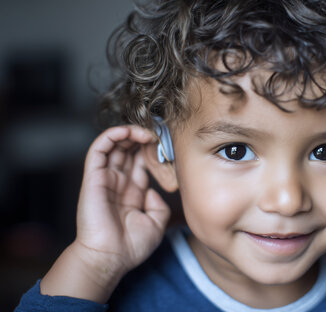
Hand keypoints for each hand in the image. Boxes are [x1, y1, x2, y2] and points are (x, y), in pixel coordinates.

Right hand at [41, 126, 170, 301]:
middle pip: (128, 150)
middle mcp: (118, 182)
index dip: (152, 150)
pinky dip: (112, 135)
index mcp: (132, 191)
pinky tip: (128, 131)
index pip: (140, 161)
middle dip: (142, 138)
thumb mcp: (155, 224)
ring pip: (114, 145)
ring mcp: (105, 178)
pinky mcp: (93, 176)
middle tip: (158, 133)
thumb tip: (154, 191)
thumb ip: (159, 205)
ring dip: (129, 132)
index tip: (167, 144)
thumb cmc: (130, 247)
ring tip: (146, 132)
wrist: (109, 258)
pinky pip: (98, 149)